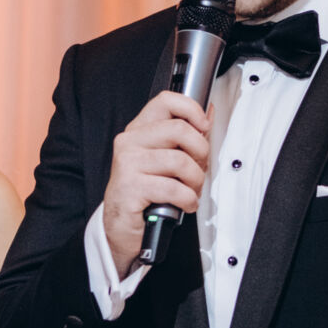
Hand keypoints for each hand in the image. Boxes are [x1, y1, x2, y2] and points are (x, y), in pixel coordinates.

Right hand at [101, 91, 211, 274]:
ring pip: (180, 161)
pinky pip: (174, 189)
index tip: (204, 126)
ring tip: (191, 190)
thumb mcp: (163, 160)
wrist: (120, 226)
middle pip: (179, 129)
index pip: (166, 101)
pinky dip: (188, 200)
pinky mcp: (130, 187)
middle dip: (201, 152)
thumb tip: (207, 114)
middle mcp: (130, 142)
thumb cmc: (144, 193)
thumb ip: (183, 138)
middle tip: (199, 168)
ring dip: (196, 181)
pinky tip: (185, 204)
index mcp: (139, 131)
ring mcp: (127, 164)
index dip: (192, 109)